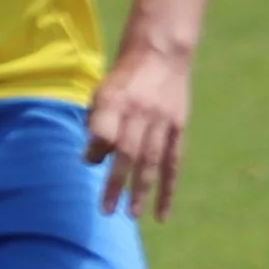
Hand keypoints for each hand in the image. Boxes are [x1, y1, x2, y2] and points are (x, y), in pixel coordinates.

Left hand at [89, 41, 196, 222]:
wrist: (160, 54)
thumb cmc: (123, 80)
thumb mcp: (101, 93)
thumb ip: (96, 124)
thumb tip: (91, 161)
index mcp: (114, 101)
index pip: (104, 129)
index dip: (96, 148)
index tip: (89, 163)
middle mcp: (139, 112)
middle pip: (127, 152)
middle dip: (116, 183)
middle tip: (106, 210)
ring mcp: (162, 120)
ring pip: (152, 161)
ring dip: (142, 190)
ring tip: (132, 215)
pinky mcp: (179, 127)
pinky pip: (174, 161)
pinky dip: (168, 187)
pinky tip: (162, 210)